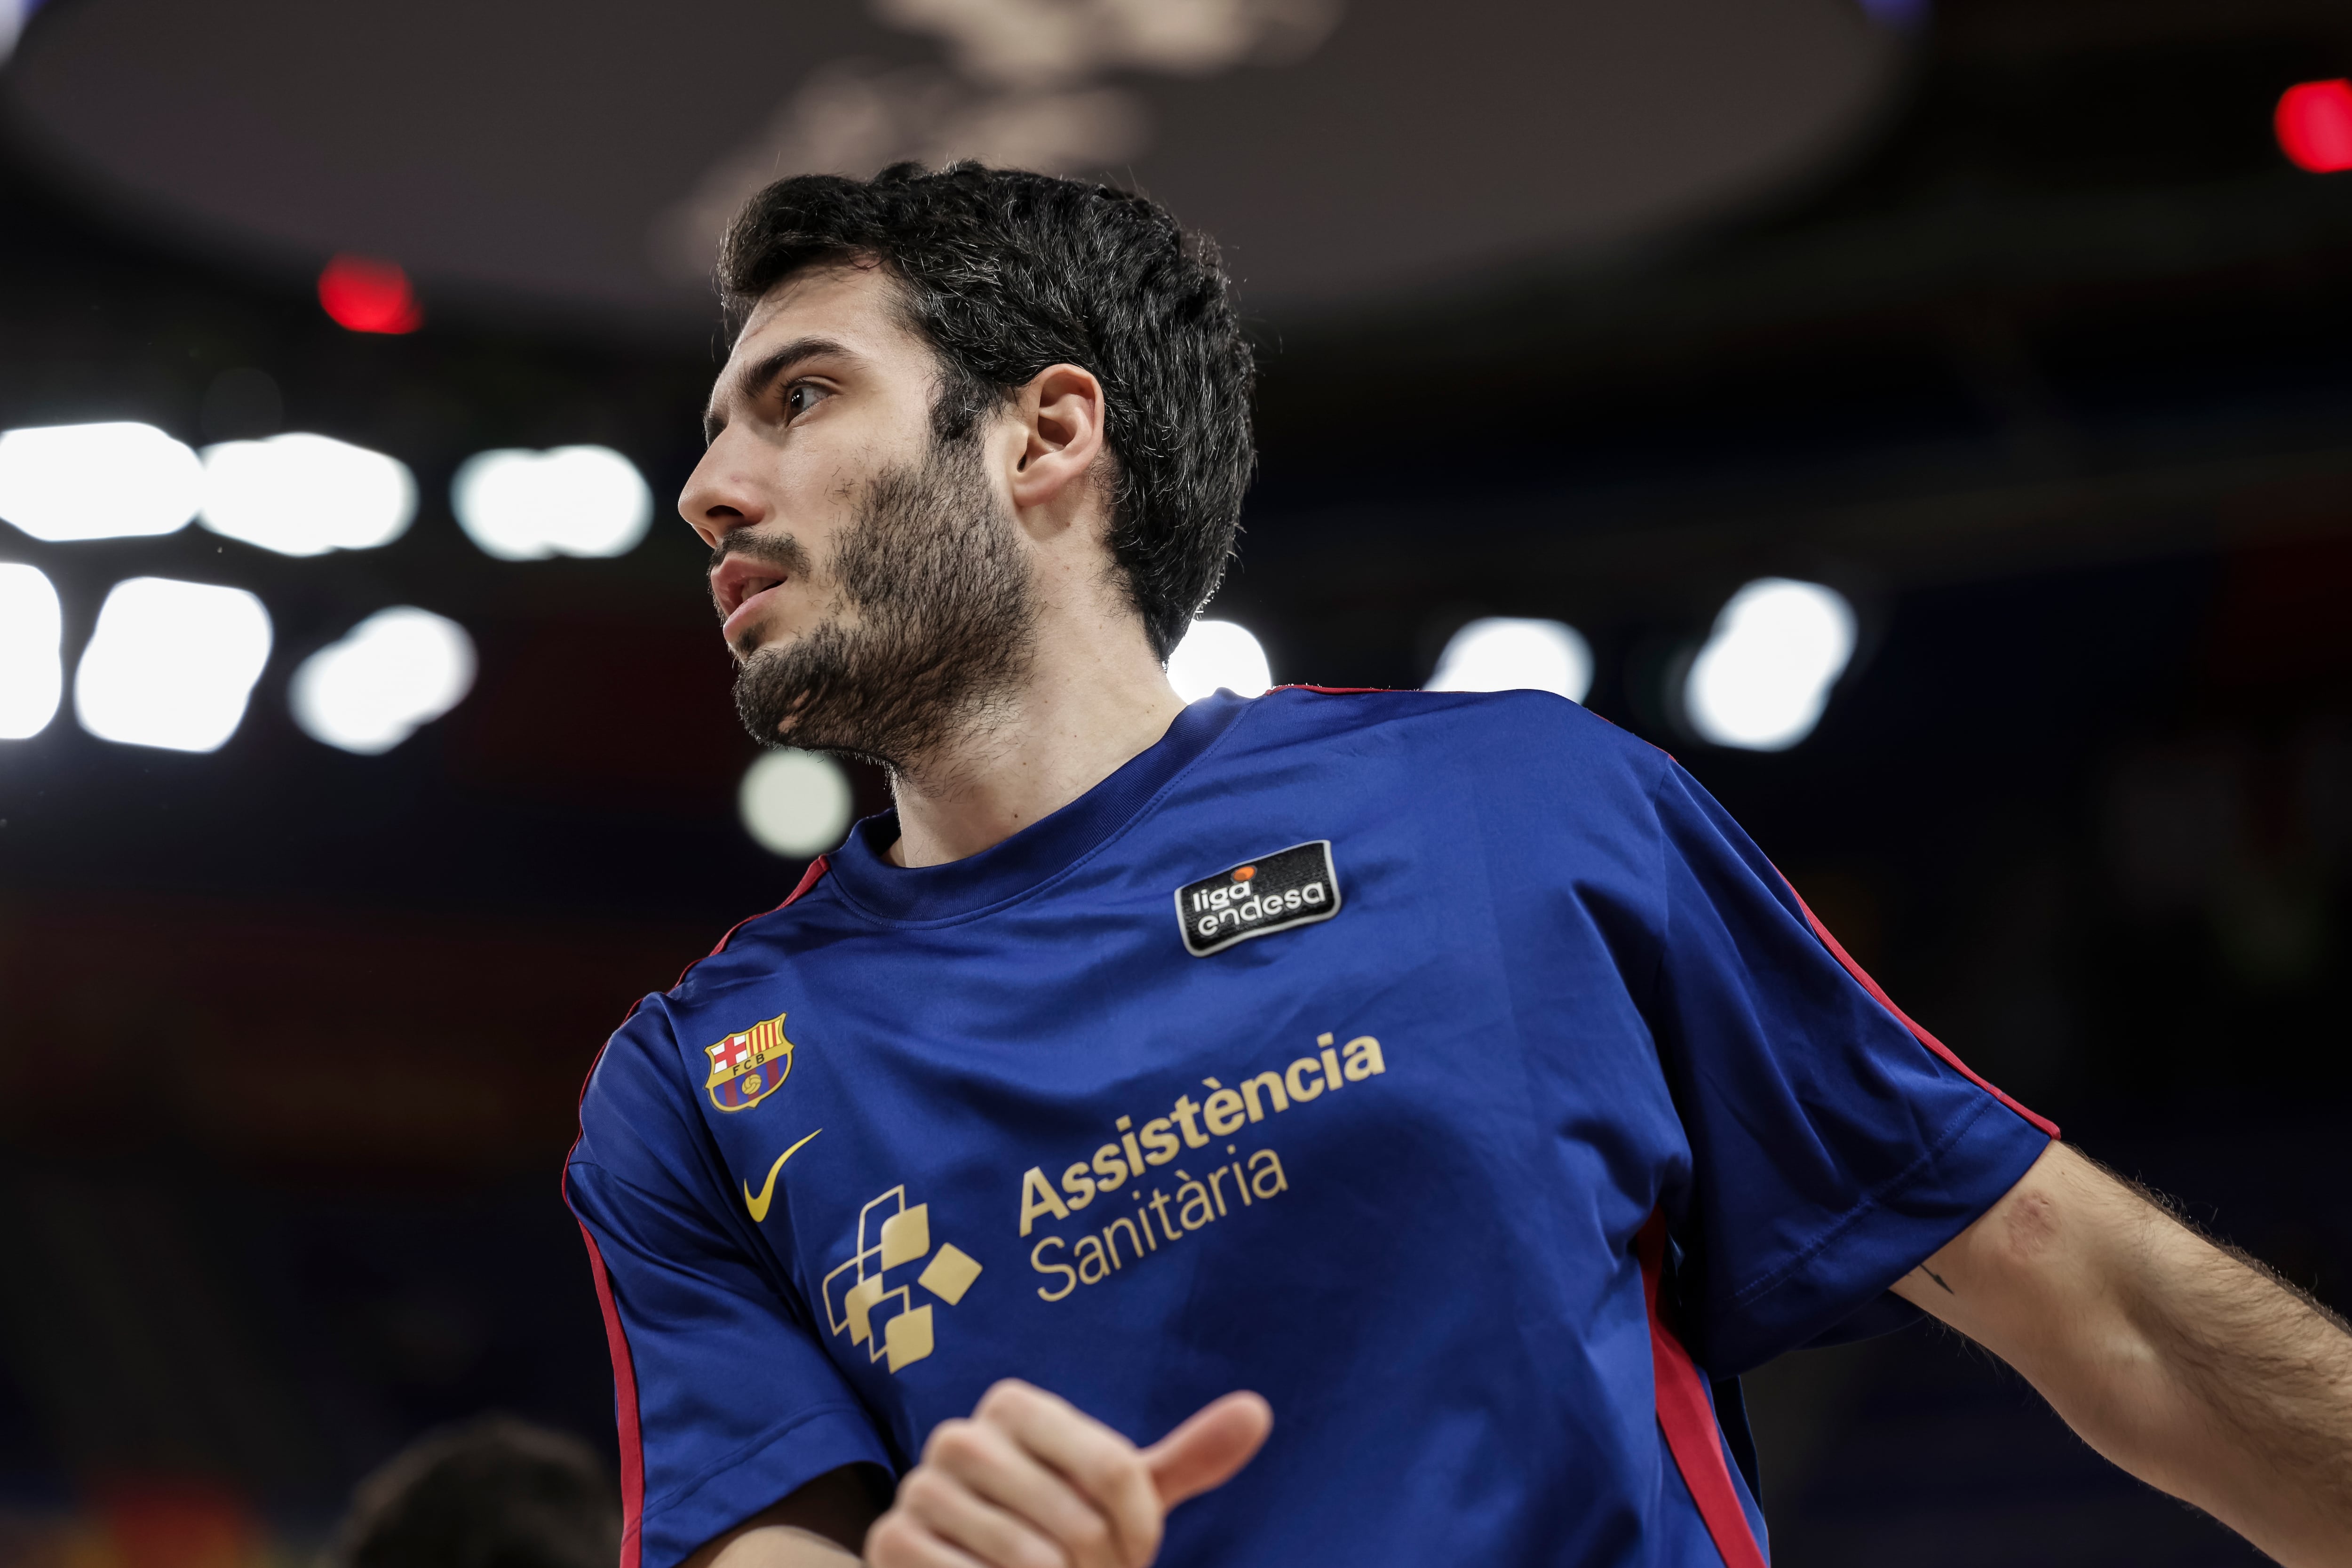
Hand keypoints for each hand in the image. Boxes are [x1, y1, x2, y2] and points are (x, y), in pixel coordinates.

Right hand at [866, 1380, 1272, 1567]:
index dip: (1140, 1527)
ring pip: (1030, 1560)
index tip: (1137, 1549)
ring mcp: (919, 1488)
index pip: (1115, 1470)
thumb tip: (1258, 1411)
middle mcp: (960, 1435)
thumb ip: (1185, 1458)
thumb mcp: (1121, 1497)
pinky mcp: (891, 1543)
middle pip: (1076, 1522)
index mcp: (1015, 1405)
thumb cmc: (1057, 1530)